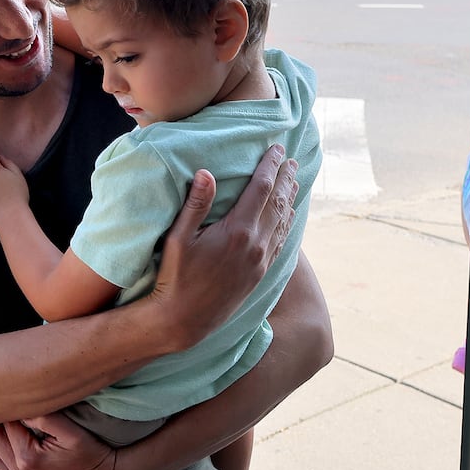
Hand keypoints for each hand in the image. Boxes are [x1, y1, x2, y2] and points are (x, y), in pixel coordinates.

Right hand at [152, 146, 297, 349]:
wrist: (184, 320)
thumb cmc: (176, 277)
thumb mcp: (179, 238)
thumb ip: (196, 205)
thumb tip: (207, 173)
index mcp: (237, 231)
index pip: (260, 189)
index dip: (270, 166)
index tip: (276, 149)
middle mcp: (255, 244)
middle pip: (277, 203)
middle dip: (285, 178)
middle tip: (290, 159)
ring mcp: (260, 261)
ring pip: (282, 221)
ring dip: (289, 198)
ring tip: (293, 180)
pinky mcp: (260, 273)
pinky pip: (280, 241)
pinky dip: (287, 223)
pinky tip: (288, 215)